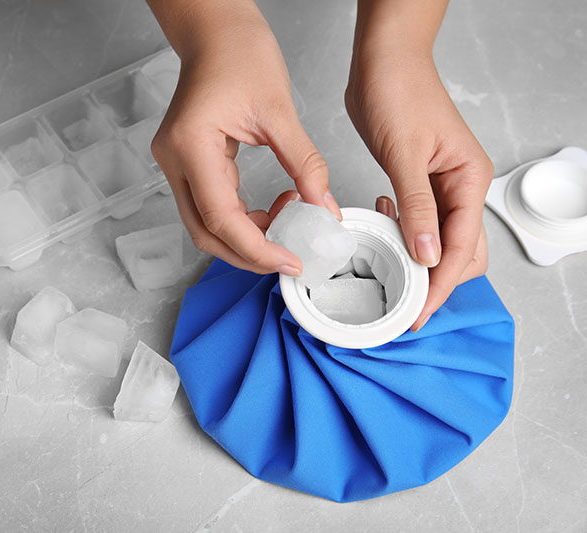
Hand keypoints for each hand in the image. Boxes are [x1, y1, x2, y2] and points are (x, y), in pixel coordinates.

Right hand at [147, 0, 340, 274]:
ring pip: (205, 224)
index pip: (220, 217)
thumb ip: (304, 164)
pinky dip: (242, 218)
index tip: (288, 260)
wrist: (216, 33)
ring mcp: (175, 164)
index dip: (255, 247)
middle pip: (205, 232)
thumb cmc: (239, 54)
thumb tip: (324, 205)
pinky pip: (210, 205)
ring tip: (287, 222)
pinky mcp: (185, 164)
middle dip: (248, 253)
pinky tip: (273, 208)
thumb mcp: (280, 111)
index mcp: (192, 146)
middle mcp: (174, 160)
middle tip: (288, 258)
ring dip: (246, 237)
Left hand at [346, 40, 492, 330]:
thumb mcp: (405, 154)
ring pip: (439, 240)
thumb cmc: (399, 91)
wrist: (382, 60)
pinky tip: (383, 225)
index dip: (439, 284)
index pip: (462, 248)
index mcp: (469, 180)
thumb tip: (426, 255)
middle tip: (402, 305)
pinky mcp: (417, 180)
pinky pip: (419, 221)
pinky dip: (404, 234)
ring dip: (418, 260)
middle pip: (460, 252)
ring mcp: (439, 185)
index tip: (417, 312)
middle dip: (434, 281)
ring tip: (391, 271)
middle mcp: (460, 186)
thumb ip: (416, 207)